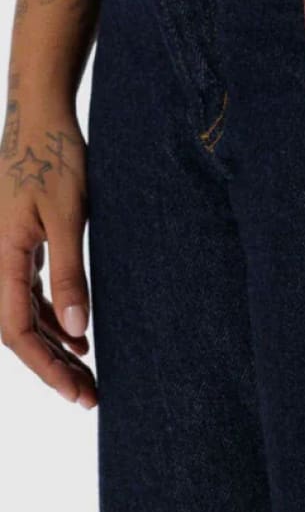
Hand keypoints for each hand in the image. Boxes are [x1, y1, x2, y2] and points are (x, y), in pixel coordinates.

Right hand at [0, 101, 95, 408]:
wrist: (41, 113)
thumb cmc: (54, 156)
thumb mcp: (67, 214)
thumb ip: (70, 271)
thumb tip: (77, 330)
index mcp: (3, 257)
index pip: (17, 331)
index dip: (45, 367)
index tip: (77, 392)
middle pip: (19, 331)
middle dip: (52, 368)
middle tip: (90, 397)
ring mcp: (7, 252)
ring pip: (25, 314)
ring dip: (54, 345)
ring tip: (87, 374)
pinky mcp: (21, 240)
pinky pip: (30, 292)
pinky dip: (52, 316)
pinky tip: (77, 333)